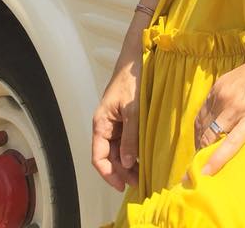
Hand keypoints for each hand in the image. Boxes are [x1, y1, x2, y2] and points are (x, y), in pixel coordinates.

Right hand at [92, 59, 141, 190]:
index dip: (108, 174)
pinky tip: (146, 158)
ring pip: (119, 151)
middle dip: (122, 172)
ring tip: (145, 174)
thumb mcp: (132, 109)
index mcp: (101, 123)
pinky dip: (135, 151)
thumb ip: (130, 136)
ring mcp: (116, 123)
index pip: (98, 157)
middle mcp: (106, 126)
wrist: (138, 58)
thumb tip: (127, 164)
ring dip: (129, 163)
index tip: (122, 186)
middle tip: (141, 182)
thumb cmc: (132, 80)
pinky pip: (128, 140)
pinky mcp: (127, 119)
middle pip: (109, 157)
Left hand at [192, 37, 244, 176]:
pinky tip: (208, 173)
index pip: (201, 118)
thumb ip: (235, 91)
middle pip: (203, 130)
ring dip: (204, 156)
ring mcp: (237, 108)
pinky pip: (231, 142)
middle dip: (199, 150)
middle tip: (200, 168)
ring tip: (200, 176)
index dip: (198, 136)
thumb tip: (234, 107)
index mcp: (221, 87)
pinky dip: (217, 159)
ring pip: (212, 137)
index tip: (201, 150)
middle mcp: (223, 97)